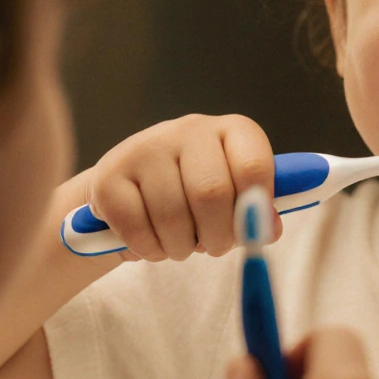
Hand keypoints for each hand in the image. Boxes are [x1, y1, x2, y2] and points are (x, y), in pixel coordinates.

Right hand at [86, 114, 279, 260]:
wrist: (131, 194)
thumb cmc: (194, 198)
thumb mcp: (233, 199)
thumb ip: (257, 212)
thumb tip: (269, 229)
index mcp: (230, 130)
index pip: (253, 166)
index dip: (256, 207)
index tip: (253, 230)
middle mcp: (189, 129)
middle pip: (211, 193)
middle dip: (218, 236)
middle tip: (214, 247)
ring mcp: (145, 147)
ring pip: (172, 216)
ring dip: (182, 248)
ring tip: (181, 244)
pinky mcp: (109, 175)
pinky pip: (136, 229)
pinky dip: (150, 250)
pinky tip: (153, 243)